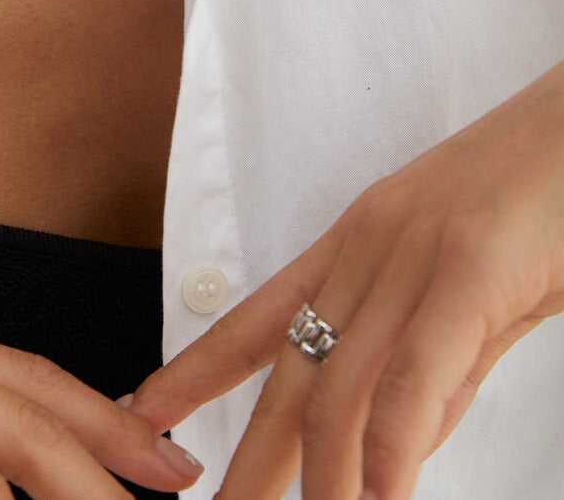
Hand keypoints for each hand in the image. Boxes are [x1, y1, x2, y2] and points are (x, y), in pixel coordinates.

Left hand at [118, 56, 563, 499]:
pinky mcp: (470, 267)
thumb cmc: (542, 198)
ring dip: (324, 478)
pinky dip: (391, 449)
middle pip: (290, 369)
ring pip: (342, 383)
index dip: (196, 370)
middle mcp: (368, 246)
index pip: (258, 317)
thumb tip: (397, 446)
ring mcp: (415, 254)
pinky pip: (414, 374)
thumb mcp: (470, 288)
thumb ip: (434, 365)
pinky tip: (379, 498)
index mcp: (357, 241)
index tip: (144, 412)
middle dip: (250, 455)